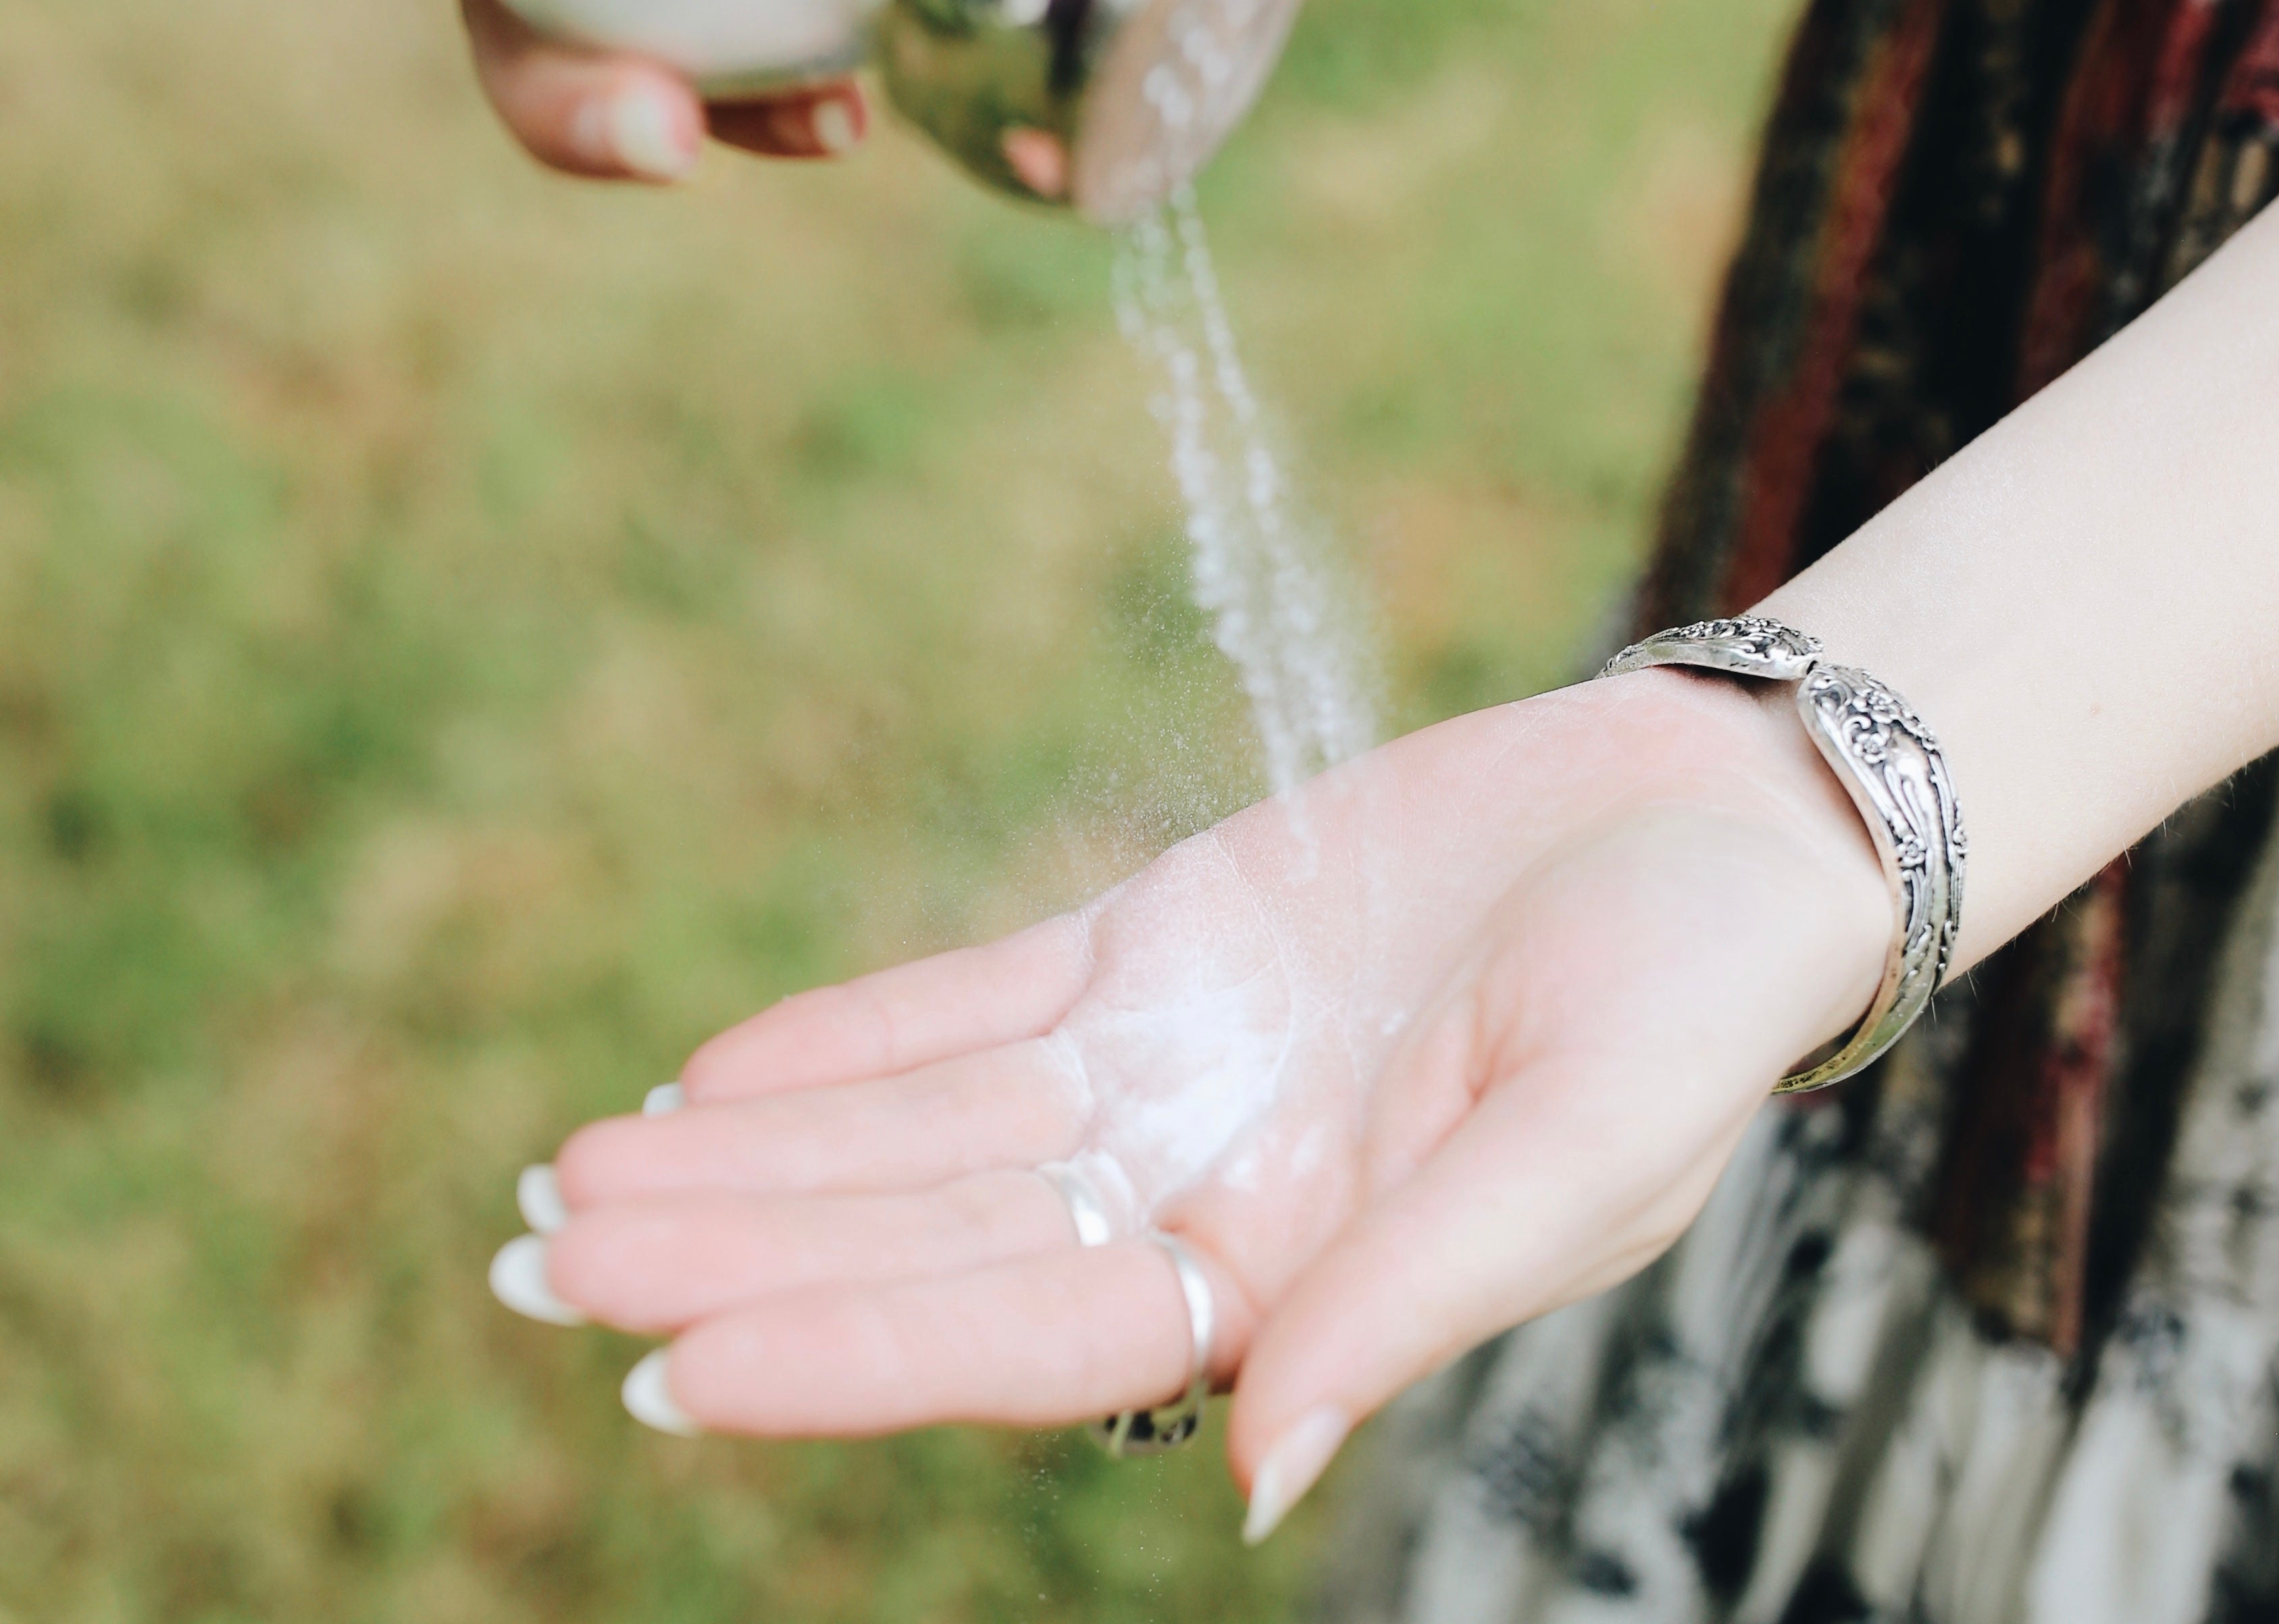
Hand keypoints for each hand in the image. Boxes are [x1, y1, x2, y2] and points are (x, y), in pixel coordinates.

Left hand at [514, 671, 1889, 1532]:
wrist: (1723, 819)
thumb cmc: (1696, 1000)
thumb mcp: (1580, 1156)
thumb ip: (1410, 1303)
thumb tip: (1248, 1477)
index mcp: (1298, 1282)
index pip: (1025, 1338)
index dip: (852, 1351)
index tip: (671, 1371)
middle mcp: (1206, 1190)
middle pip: (926, 1239)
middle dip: (740, 1257)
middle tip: (536, 1270)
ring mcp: (1174, 1061)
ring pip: (921, 1125)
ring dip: (755, 1154)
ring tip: (576, 1183)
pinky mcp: (1168, 936)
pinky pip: (976, 995)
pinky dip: (851, 1035)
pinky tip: (720, 1072)